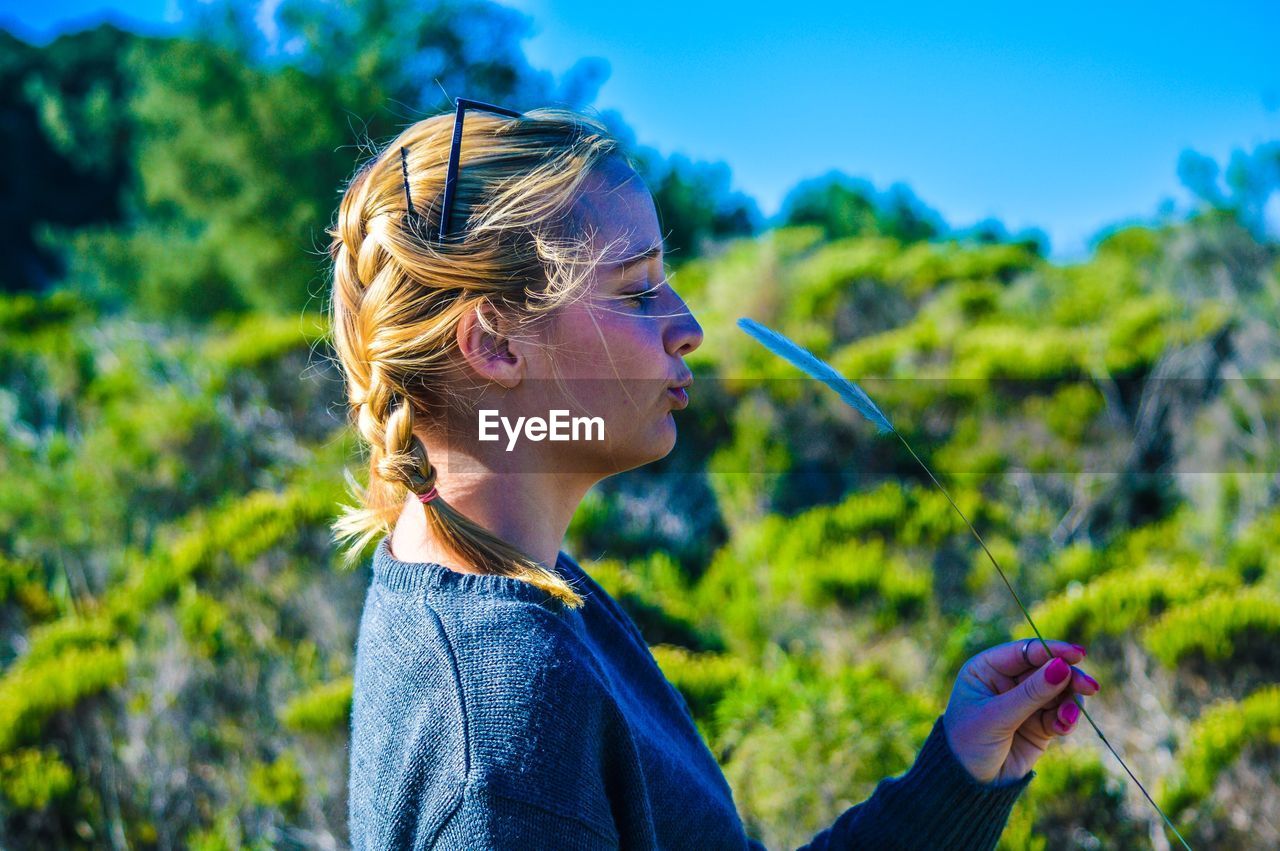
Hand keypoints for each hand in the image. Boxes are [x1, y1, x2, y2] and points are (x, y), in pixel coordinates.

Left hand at [942, 638, 1099, 784]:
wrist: (968, 783)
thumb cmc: (969, 743)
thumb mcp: (996, 716)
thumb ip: (1030, 693)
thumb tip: (1062, 667)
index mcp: (987, 668)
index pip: (1025, 652)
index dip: (1052, 650)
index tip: (1078, 655)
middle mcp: (1007, 681)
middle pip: (1048, 668)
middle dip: (1069, 677)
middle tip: (1090, 686)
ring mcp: (1025, 702)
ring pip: (1060, 691)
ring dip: (1069, 702)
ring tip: (1067, 718)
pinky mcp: (1040, 724)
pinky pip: (1061, 714)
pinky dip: (1066, 719)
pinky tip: (1062, 727)